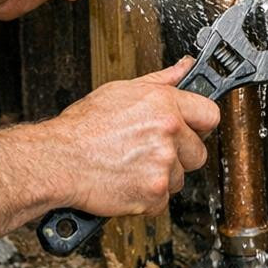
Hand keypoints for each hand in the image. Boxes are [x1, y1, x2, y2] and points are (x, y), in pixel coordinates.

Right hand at [43, 58, 221, 217]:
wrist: (58, 160)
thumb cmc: (83, 128)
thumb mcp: (121, 91)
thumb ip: (160, 80)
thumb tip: (184, 67)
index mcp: (164, 104)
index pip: (209, 114)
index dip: (200, 125)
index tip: (191, 130)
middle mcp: (168, 132)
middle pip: (198, 153)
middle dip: (179, 156)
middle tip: (149, 152)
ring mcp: (163, 164)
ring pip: (180, 178)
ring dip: (160, 177)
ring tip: (131, 166)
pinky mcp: (154, 193)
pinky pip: (162, 200)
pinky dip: (146, 197)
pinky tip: (127, 182)